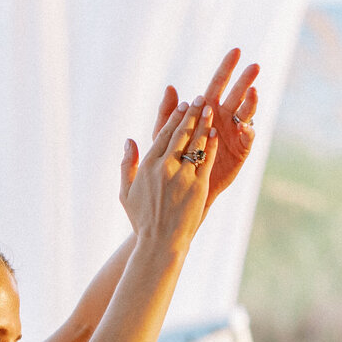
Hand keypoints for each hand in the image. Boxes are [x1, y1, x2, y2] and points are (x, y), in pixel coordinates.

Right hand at [119, 98, 216, 252]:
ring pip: (195, 143)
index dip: (174, 118)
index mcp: (148, 167)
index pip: (163, 135)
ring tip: (210, 109)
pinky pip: (206, 160)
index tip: (182, 106)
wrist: (161, 242)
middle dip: (191, 114)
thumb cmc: (142, 220)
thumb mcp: (126, 193)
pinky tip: (215, 133)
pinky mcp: (198, 186)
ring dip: (203, 124)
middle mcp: (165, 167)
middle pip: (181, 134)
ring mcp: (183, 176)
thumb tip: (129, 141)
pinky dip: (211, 145)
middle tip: (200, 100)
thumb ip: (127, 165)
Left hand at [152, 49, 258, 218]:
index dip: (226, 67)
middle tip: (254, 66)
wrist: (182, 190)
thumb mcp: (164, 136)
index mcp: (206, 109)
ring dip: (251, 103)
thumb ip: (167, 113)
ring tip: (252, 93)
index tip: (236, 51)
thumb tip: (170, 87)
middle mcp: (223, 117)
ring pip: (246, 113)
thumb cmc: (171, 161)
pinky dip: (248, 131)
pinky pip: (247, 138)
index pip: (218, 83)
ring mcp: (234, 133)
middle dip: (245, 80)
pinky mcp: (241, 150)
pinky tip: (245, 126)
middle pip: (237, 94)